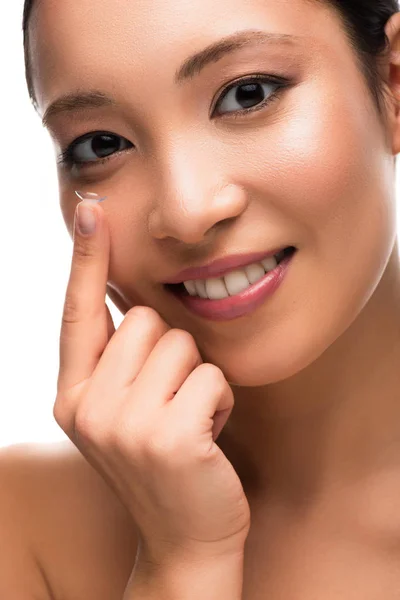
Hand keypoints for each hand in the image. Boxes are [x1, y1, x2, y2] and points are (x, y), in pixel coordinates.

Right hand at [53, 200, 250, 565]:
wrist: (185, 537)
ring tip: (188, 420)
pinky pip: (211, 377)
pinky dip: (220, 402)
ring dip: (197, 379)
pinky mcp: (167, 437)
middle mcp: (86, 407)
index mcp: (72, 395)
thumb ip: (117, 359)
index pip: (78, 312)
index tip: (90, 209)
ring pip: (180, 345)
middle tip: (172, 401)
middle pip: (144, 320)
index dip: (86, 258)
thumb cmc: (163, 461)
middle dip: (172, 353)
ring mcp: (122, 425)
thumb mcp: (125, 410)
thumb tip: (128, 293)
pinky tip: (207, 436)